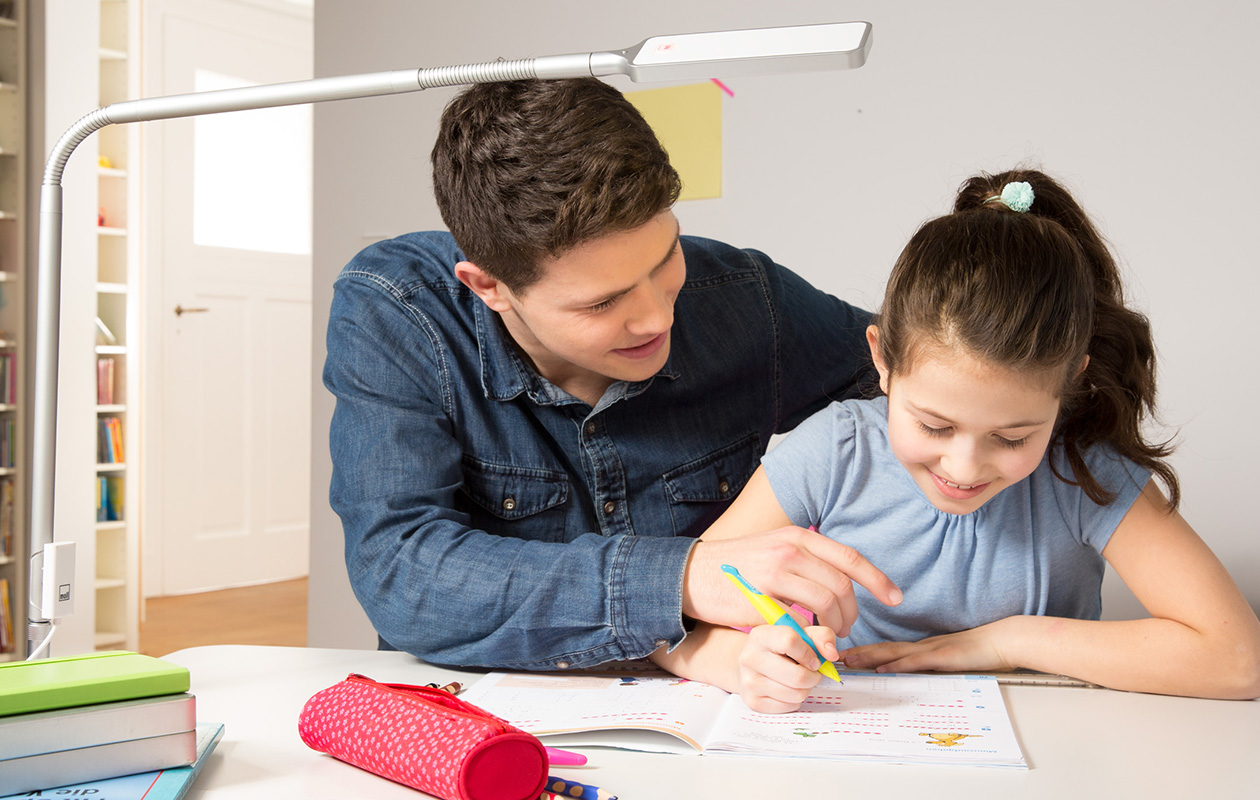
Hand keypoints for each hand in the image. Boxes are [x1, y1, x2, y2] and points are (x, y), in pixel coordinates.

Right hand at [683, 526, 901, 637]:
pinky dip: (811, 631)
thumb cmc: (735, 567)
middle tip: (847, 629)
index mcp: (798, 536)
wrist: (691, 574)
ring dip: (835, 624)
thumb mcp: (774, 550)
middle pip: (841, 583)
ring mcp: (776, 568)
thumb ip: (805, 561)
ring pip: (826, 600)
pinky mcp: (762, 593)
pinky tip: (808, 638)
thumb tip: (838, 583)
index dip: (877, 579)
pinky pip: (800, 615)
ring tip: (829, 637)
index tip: (896, 597)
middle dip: (852, 611)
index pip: (849, 557)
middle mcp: (790, 547)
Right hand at [736, 622, 840, 713]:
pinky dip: (795, 700)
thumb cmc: (778, 647)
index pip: (789, 641)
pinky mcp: (753, 702)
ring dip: (806, 689)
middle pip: (797, 676)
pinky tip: (788, 689)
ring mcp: (749, 681)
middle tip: (812, 673)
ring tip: (799, 680)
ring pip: (796, 694)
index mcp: (761, 635)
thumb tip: (832, 654)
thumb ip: (821, 636)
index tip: (814, 659)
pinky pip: (789, 706)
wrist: (750, 663)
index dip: (809, 653)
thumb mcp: (799, 633)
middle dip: (813, 677)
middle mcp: (750, 658)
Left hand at [839, 619, 1015, 673]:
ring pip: (894, 652)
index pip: (885, 649)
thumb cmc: (978, 652)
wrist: (1003, 641)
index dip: (862, 651)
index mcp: (920, 648)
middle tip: (833, 656)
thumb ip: (928, 666)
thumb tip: (908, 675)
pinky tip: (883, 668)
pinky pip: (917, 661)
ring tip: (848, 660)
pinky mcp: (944, 657)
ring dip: (869, 656)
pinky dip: (898, 664)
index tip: (841, 655)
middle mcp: (921, 647)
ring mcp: (931, 650)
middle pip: (882, 648)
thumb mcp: (947, 661)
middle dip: (857, 653)